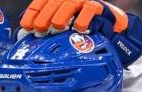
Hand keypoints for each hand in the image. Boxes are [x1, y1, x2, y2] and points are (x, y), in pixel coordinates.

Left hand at [19, 0, 141, 65]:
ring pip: (71, 2)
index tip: (27, 26)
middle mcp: (73, 1)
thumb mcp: (65, 35)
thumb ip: (50, 34)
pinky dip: (83, 18)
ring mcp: (86, 2)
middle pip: (55, 1)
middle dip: (45, 14)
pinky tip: (78, 28)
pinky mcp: (100, 8)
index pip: (43, 2)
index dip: (34, 12)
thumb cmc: (87, 36)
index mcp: (61, 5)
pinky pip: (90, 9)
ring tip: (56, 27)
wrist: (115, 36)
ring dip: (61, 14)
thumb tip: (26, 38)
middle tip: (39, 29)